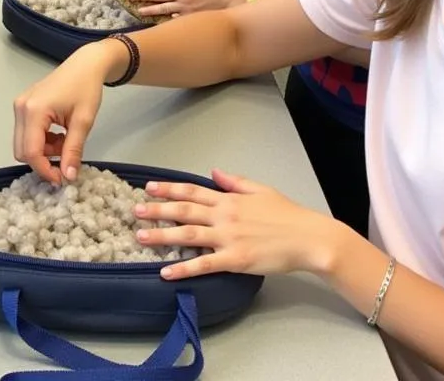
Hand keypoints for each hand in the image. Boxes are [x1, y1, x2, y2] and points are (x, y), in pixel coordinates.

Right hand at [13, 42, 115, 185]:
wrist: (85, 64)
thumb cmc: (86, 88)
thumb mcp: (83, 121)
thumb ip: (73, 150)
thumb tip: (68, 176)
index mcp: (34, 110)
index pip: (31, 152)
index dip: (45, 170)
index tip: (62, 179)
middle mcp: (21, 108)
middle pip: (22, 150)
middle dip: (43, 161)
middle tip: (66, 159)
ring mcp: (20, 106)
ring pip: (23, 143)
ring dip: (43, 151)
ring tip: (65, 141)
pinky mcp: (23, 105)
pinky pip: (25, 133)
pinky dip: (41, 141)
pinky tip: (58, 133)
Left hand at [135, 169, 341, 279]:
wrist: (308, 237)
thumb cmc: (287, 214)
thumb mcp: (260, 189)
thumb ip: (234, 181)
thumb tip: (214, 172)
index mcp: (229, 198)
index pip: (193, 190)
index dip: (169, 188)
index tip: (149, 186)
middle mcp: (225, 215)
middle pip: (185, 210)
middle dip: (158, 210)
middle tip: (136, 210)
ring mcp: (229, 237)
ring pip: (189, 233)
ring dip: (163, 235)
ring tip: (141, 237)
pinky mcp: (236, 259)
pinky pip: (205, 263)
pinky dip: (184, 267)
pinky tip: (166, 272)